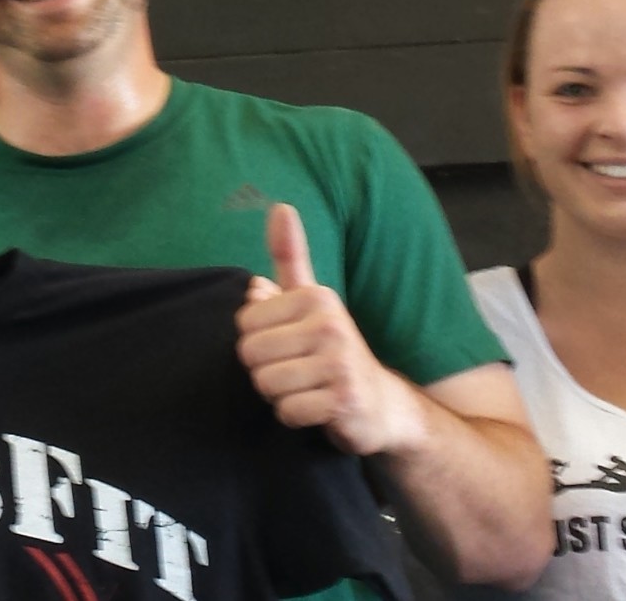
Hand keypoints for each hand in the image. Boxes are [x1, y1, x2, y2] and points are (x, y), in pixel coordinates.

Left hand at [238, 203, 424, 458]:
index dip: (258, 341)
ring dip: (279, 395)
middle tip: (297, 372)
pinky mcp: (344, 398)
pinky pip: (288, 411)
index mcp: (315, 297)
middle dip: (265, 371)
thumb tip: (279, 209)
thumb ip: (290, 260)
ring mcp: (339, 361)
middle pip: (251, 354)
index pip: (244, 322)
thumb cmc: (333, 350)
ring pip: (266, 384)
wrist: (380, 404)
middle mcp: (329, 323)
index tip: (288, 345)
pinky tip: (318, 409)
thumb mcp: (311, 301)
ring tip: (307, 389)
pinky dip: (295, 416)